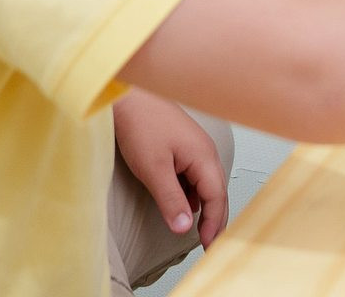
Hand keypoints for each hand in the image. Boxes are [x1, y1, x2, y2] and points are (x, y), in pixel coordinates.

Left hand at [113, 91, 228, 249]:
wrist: (127, 96)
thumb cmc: (141, 125)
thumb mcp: (153, 169)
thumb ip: (171, 201)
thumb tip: (185, 229)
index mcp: (203, 157)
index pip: (217, 198)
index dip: (215, 225)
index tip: (209, 248)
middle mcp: (205, 152)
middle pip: (216, 192)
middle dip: (214, 220)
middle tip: (209, 246)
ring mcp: (195, 149)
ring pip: (205, 185)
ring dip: (203, 208)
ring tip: (196, 230)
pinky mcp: (183, 148)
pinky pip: (194, 176)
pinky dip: (191, 194)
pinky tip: (182, 205)